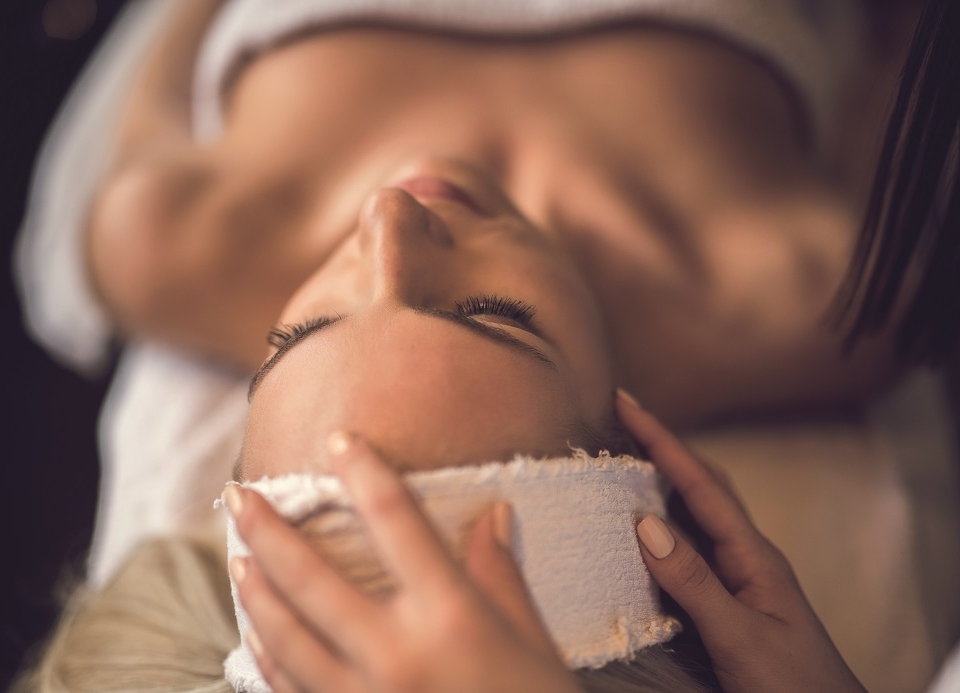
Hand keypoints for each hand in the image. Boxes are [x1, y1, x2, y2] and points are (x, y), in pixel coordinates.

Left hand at [225, 433, 581, 692]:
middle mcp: (397, 654)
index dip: (366, 473)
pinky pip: (293, 690)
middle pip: (313, 580)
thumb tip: (493, 516)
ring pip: (287, 637)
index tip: (341, 441)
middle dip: (268, 532)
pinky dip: (270, 657)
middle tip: (239, 495)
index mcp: (452, 618)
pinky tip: (260, 636)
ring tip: (238, 559)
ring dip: (256, 594)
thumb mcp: (533, 643)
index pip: (397, 524)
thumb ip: (500, 578)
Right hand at [616, 389, 865, 692]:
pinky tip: (645, 531)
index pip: (700, 484)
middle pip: (702, 486)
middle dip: (663, 449)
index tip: (626, 402)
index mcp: (753, 556)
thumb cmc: (793, 686)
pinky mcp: (731, 601)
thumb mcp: (740, 636)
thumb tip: (645, 522)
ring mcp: (740, 579)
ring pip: (697, 514)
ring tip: (626, 460)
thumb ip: (694, 582)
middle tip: (623, 419)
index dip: (661, 441)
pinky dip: (665, 524)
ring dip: (664, 482)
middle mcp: (746, 558)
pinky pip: (692, 548)